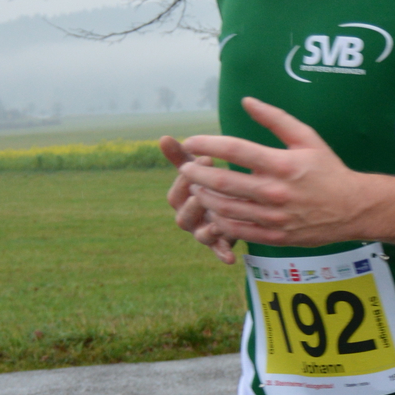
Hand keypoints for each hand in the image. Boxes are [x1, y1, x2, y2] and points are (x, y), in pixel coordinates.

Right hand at [160, 134, 236, 264]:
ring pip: (201, 236)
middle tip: (208, 192)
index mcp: (180, 200)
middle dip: (196, 204)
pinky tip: (231, 257)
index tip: (208, 158)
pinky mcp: (219, 245)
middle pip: (184, 218)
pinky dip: (223, 254)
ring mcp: (203, 233)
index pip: (176, 193)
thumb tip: (163, 137)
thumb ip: (180, 156)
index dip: (188, 177)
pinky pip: (219, 252)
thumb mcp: (197, 168)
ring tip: (220, 223)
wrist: (228, 203)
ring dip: (210, 229)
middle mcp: (188, 219)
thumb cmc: (209, 182)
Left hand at [172, 99, 369, 247]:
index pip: (235, 149)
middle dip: (196, 173)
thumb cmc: (328, 170)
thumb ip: (275, 119)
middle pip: (222, 181)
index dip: (207, 143)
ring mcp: (274, 217)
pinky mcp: (275, 237)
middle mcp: (276, 191)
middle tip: (184, 167)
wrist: (353, 208)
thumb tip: (247, 101)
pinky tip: (213, 211)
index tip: (190, 141)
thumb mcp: (307, 138)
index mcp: (282, 164)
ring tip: (196, 187)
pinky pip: (238, 231)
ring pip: (225, 208)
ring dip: (204, 197)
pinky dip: (219, 221)